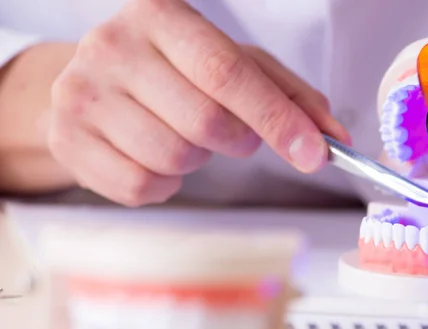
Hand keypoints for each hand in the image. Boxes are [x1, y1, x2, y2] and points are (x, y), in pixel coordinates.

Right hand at [48, 0, 349, 206]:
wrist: (94, 82)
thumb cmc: (175, 72)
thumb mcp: (233, 64)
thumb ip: (287, 95)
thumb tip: (333, 135)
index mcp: (161, 16)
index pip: (228, 74)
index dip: (278, 118)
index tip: (316, 152)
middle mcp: (113, 47)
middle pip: (205, 122)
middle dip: (237, 140)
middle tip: (234, 133)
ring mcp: (81, 95)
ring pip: (174, 159)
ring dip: (197, 159)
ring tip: (183, 135)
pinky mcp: (68, 141)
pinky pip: (143, 186)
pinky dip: (166, 182)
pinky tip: (155, 155)